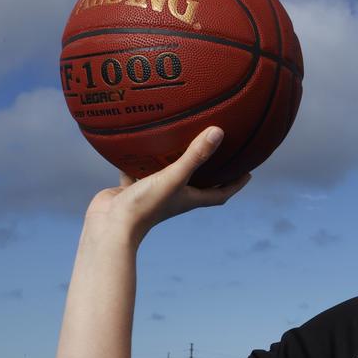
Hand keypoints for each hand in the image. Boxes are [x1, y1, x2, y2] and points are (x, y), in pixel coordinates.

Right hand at [84, 127, 251, 244]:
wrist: (110, 226)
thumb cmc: (146, 205)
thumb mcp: (174, 177)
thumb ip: (195, 156)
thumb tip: (219, 132)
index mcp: (189, 198)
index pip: (220, 193)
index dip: (235, 184)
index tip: (248, 172)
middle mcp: (174, 196)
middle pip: (197, 183)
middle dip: (208, 169)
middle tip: (217, 149)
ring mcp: (153, 193)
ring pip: (166, 174)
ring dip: (173, 160)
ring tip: (178, 138)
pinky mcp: (132, 189)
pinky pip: (138, 170)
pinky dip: (139, 158)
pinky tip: (137, 141)